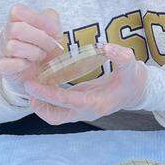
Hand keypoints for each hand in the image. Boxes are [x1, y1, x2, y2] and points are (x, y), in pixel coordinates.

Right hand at [0, 5, 62, 93]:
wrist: (41, 70)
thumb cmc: (45, 46)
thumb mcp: (52, 29)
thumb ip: (51, 19)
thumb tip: (51, 24)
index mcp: (16, 20)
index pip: (17, 11)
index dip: (37, 19)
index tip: (54, 30)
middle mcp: (6, 33)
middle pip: (16, 29)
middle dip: (39, 38)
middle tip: (50, 46)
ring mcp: (3, 50)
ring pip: (13, 46)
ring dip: (34, 52)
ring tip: (40, 56)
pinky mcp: (3, 66)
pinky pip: (8, 64)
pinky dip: (23, 64)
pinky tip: (30, 64)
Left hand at [26, 44, 147, 124]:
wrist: (137, 91)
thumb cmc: (131, 78)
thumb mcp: (131, 65)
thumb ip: (121, 56)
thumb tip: (106, 46)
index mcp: (97, 102)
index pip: (67, 101)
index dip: (47, 94)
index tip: (31, 83)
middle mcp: (87, 112)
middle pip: (56, 116)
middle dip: (39, 104)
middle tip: (27, 85)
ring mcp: (82, 113)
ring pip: (55, 117)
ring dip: (41, 106)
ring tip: (31, 88)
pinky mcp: (79, 109)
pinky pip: (59, 111)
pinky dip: (47, 103)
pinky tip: (42, 86)